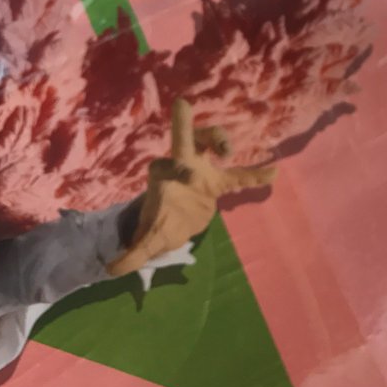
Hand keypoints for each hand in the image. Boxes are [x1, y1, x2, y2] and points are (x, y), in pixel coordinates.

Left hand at [107, 100, 274, 277]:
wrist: (173, 223)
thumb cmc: (158, 224)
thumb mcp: (147, 240)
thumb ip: (134, 253)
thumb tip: (112, 271)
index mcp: (162, 178)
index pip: (164, 166)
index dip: (176, 168)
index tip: (188, 174)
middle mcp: (181, 165)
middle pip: (185, 137)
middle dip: (185, 124)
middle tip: (190, 115)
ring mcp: (202, 170)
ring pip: (209, 141)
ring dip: (218, 139)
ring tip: (227, 153)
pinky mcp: (219, 182)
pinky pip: (239, 175)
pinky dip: (255, 174)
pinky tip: (274, 174)